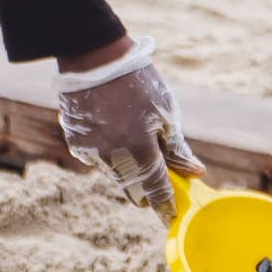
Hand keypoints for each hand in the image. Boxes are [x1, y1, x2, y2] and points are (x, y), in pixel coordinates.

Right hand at [56, 37, 198, 216]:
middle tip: (156, 175)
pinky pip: (95, 160)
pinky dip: (106, 154)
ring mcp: (90, 152)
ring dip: (126, 169)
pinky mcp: (75, 143)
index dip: (165, 206)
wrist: (94, 56)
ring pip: (114, 176)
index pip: (156, 192)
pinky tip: (111, 129)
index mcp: (140, 152)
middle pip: (133, 191)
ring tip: (131, 136)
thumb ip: (177, 149)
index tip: (171, 215)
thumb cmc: (137, 80)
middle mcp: (113, 159)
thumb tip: (195, 173)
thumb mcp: (166, 112)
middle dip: (146, 189)